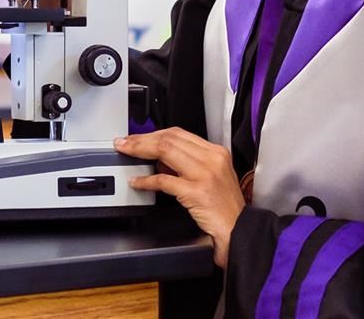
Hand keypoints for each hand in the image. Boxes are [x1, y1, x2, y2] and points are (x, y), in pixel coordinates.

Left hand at [116, 128, 246, 267]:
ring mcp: (205, 174)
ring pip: (166, 151)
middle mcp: (212, 159)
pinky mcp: (197, 192)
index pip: (179, 133)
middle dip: (142, 139)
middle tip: (125, 142)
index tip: (138, 137)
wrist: (239, 230)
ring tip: (127, 152)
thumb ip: (188, 164)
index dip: (154, 133)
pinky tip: (138, 182)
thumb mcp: (211, 177)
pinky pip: (164, 180)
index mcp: (216, 152)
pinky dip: (147, 180)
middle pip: (170, 138)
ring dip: (140, 150)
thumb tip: (160, 159)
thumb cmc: (225, 207)